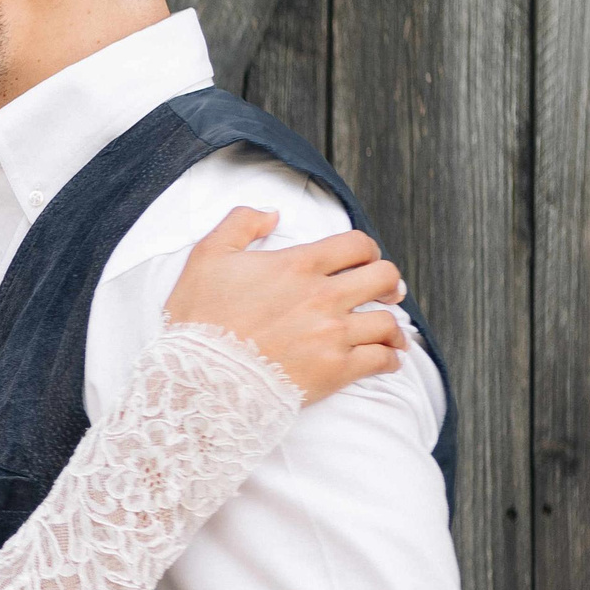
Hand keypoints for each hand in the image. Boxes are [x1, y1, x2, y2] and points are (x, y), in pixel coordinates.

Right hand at [163, 208, 408, 403]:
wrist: (197, 376)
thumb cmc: (199, 319)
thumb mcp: (207, 257)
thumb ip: (240, 224)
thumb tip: (272, 214)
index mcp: (298, 265)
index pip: (357, 245)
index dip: (366, 249)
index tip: (363, 260)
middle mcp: (323, 297)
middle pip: (384, 278)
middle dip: (387, 282)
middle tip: (384, 292)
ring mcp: (332, 335)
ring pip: (388, 322)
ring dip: (391, 326)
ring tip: (389, 332)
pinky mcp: (335, 370)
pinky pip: (381, 360)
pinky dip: (389, 358)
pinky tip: (385, 358)